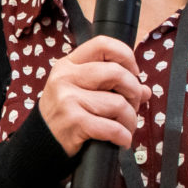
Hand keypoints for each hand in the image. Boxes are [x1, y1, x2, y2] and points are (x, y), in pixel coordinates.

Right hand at [37, 35, 148, 155]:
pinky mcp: (74, 121)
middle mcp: (66, 78)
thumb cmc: (65, 115)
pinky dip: (123, 137)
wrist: (41, 142)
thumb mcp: (80, 92)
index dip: (126, 56)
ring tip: (125, 127)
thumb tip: (146, 90)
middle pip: (117, 73)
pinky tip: (121, 140)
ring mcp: (68, 99)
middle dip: (133, 92)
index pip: (102, 44)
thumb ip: (112, 86)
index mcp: (68, 64)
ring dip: (130, 120)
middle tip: (132, 105)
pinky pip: (112, 128)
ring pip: (119, 103)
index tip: (133, 73)